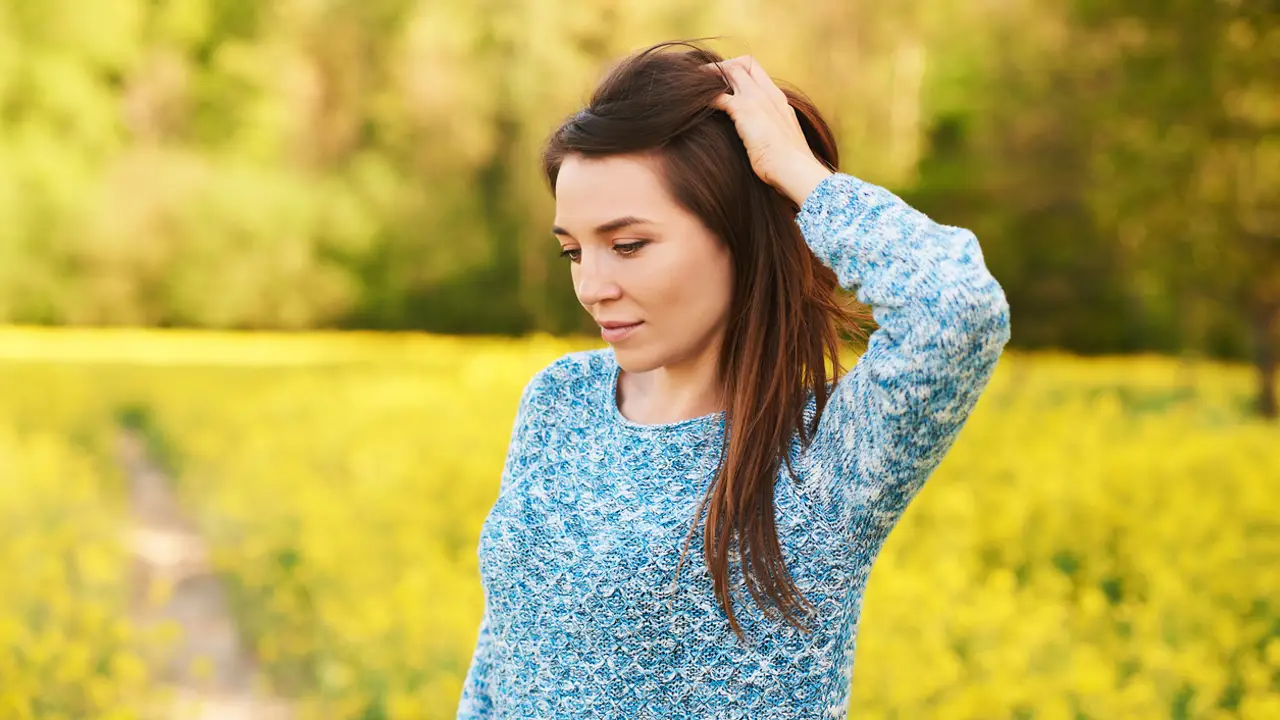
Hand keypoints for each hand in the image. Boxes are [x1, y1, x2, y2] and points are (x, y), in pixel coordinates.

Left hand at [701, 55, 833, 206]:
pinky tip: (695, 104)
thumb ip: (773, 133)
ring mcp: (757, 99)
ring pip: (731, 71)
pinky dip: (705, 96)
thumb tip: (765, 143)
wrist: (795, 169)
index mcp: (779, 101)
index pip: (758, 72)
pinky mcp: (743, 110)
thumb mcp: (784, 141)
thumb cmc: (790, 164)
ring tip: (694, 84)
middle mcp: (769, 94)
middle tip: (704, 78)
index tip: (725, 82)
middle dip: (723, 67)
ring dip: (711, 75)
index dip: (740, 71)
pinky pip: (718, 95)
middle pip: (744, 63)